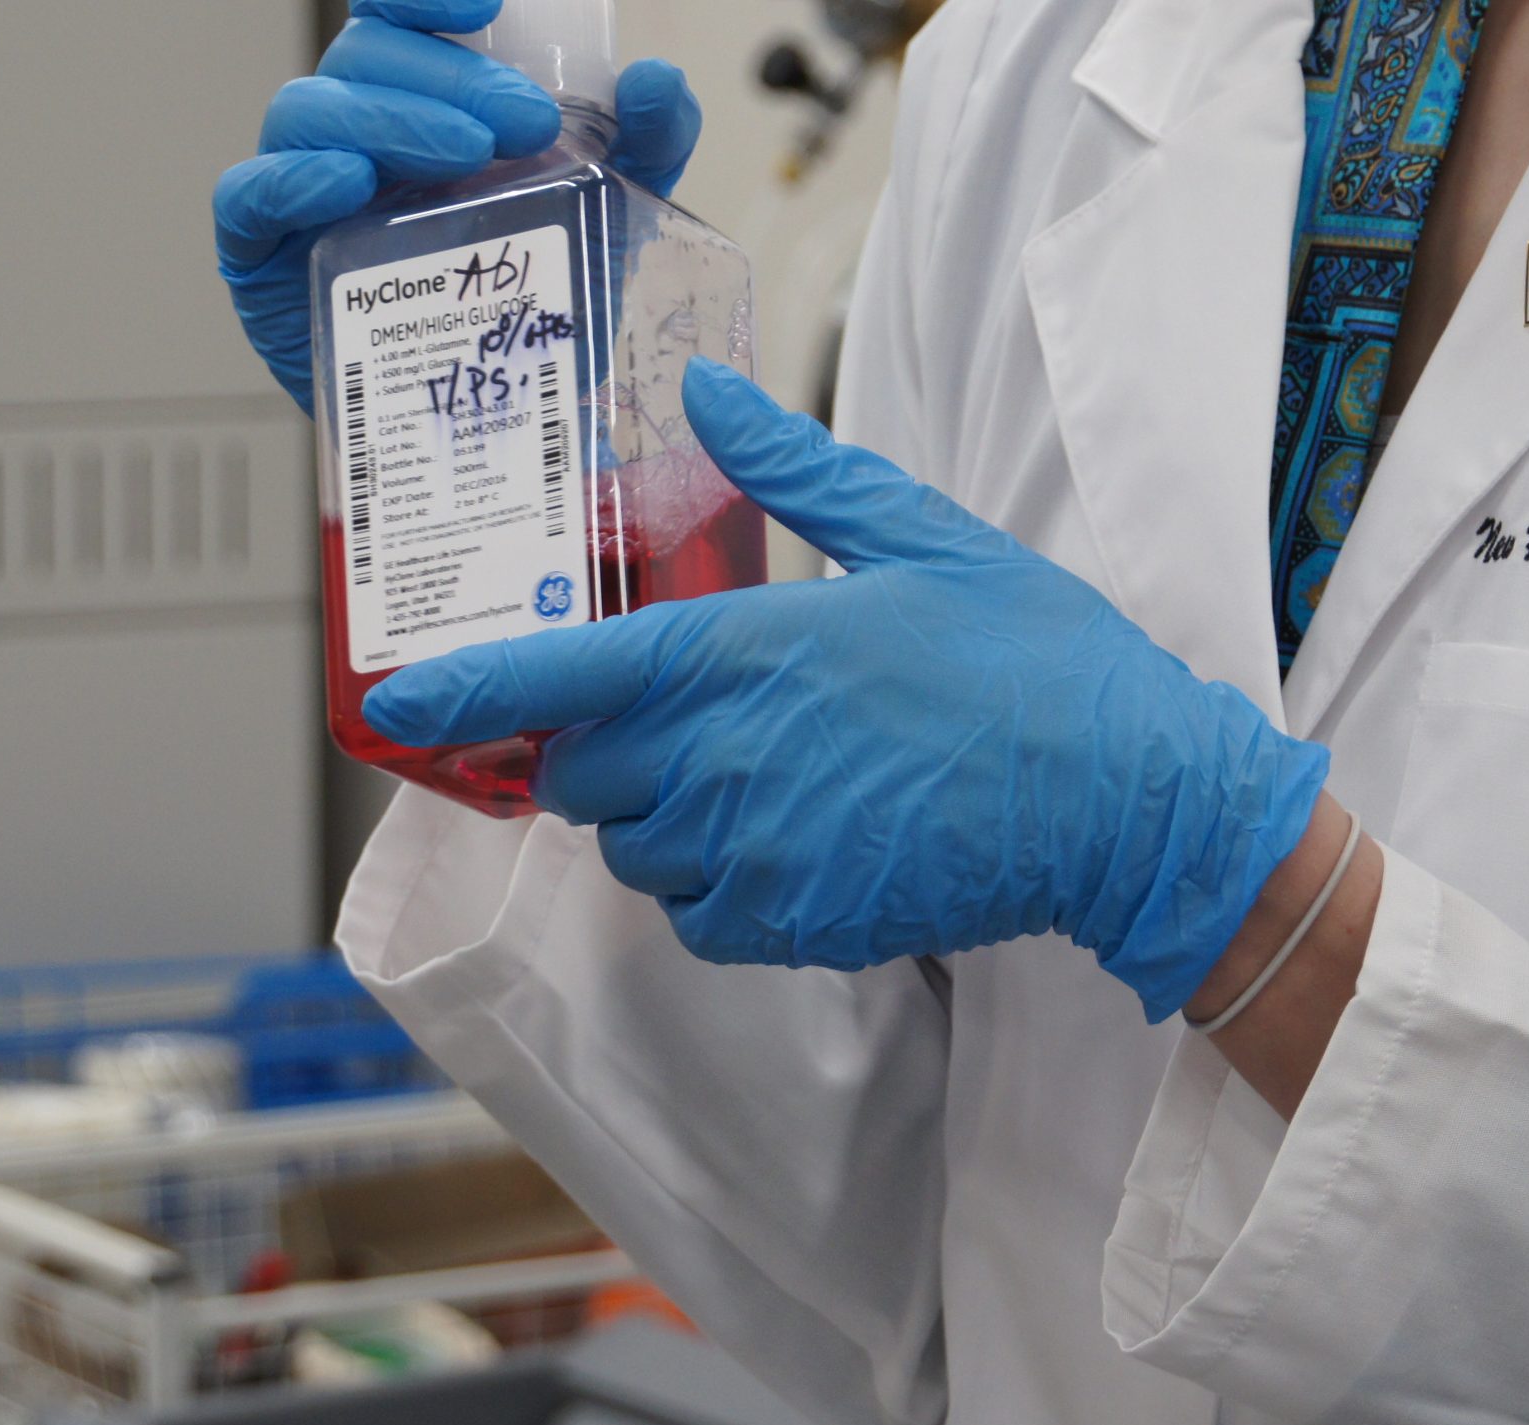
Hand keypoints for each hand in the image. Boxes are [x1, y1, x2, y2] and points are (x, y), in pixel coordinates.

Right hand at [214, 0, 703, 407]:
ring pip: (307, 112)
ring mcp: (304, 191)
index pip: (399, 19)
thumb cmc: (530, 311)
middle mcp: (356, 133)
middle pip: (364, 57)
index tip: (487, 0)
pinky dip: (296, 178)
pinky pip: (251, 196)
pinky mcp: (263, 257)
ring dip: (391, 118)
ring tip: (468, 155)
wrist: (499, 428)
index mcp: (423, 103)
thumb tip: (657, 82)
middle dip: (448, 76)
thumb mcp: (605, 225)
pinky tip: (350, 183)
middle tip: (525, 122)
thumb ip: (644, 150)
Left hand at [364, 361, 1330, 1020]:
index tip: (402, 699)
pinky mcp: (794, 924)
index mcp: (742, 651)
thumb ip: (795, 471)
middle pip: (582, 779)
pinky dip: (717, 890)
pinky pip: (697, 920)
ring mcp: (755, 851)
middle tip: (683, 721)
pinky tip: (794, 843)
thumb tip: (708, 396)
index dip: (468, 689)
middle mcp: (726, 758)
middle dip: (605, 754)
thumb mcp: (920, 534)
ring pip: (636, 854)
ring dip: (665, 821)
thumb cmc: (1034, 658)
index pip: (563, 678)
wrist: (1126, 799)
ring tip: (762, 779)